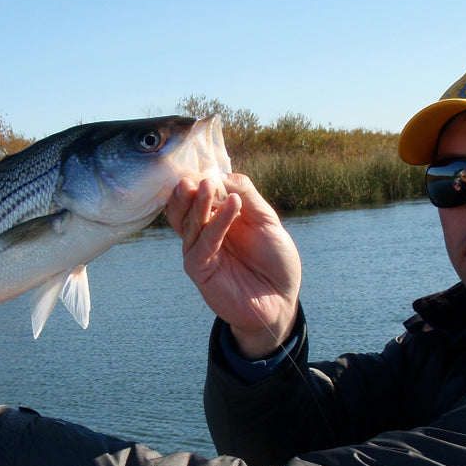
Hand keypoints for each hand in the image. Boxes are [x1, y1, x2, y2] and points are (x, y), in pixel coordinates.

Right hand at [166, 173, 301, 358]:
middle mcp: (204, 233)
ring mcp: (199, 252)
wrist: (282, 300)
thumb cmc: (276, 260)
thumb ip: (247, 197)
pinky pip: (202, 245)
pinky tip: (232, 207)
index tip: (207, 165)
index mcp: (217, 218)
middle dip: (188, 190)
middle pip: (183, 208)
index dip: (200, 179)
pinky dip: (216, 223)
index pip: (199, 195)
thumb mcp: (267, 220)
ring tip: (210, 184)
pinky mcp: (200, 271)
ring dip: (199, 202)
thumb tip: (224, 175)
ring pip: (188, 223)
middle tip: (196, 176)